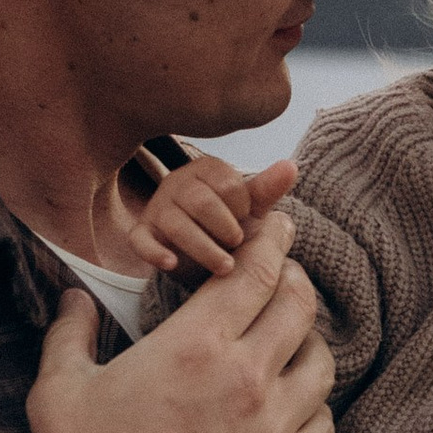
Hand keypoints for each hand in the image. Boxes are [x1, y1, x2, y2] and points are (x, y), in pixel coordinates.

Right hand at [27, 211, 332, 432]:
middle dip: (293, 278)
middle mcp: (246, 376)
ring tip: (289, 340)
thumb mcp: (58, 396)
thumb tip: (71, 297)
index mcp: (193, 345)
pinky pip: (324, 419)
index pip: (254, 268)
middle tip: (283, 275)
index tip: (276, 224)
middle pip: (299, 302)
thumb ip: (67, 335)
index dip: (271, 237)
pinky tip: (293, 403)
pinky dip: (313, 402)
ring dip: (307, 341)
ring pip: (321, 359)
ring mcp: (276, 426)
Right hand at [109, 151, 296, 278]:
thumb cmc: (229, 224)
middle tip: (237, 244)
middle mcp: (177, 183)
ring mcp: (157, 209)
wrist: (202, 254)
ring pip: (174, 223)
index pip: (226, 183)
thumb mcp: (250, 208)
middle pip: (199, 201)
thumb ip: (268, 188)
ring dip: (202, 248)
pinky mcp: (142, 233)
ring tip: (225, 267)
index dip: (241, 208)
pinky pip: (140, 240)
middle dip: (223, 227)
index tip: (246, 222)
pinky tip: (171, 264)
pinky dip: (154, 253)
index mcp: (206, 169)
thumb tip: (292, 165)